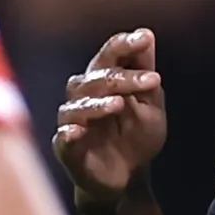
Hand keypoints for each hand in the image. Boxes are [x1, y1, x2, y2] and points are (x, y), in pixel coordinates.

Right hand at [51, 29, 166, 214]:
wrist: (127, 177)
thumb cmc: (134, 136)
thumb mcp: (151, 106)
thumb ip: (145, 75)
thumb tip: (147, 36)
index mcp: (103, 80)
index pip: (109, 55)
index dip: (124, 45)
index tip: (145, 38)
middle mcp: (83, 96)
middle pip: (95, 78)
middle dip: (123, 77)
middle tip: (152, 80)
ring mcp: (73, 122)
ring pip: (77, 106)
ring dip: (98, 104)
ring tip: (119, 105)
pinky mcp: (67, 149)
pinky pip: (62, 139)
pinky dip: (68, 134)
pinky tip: (78, 131)